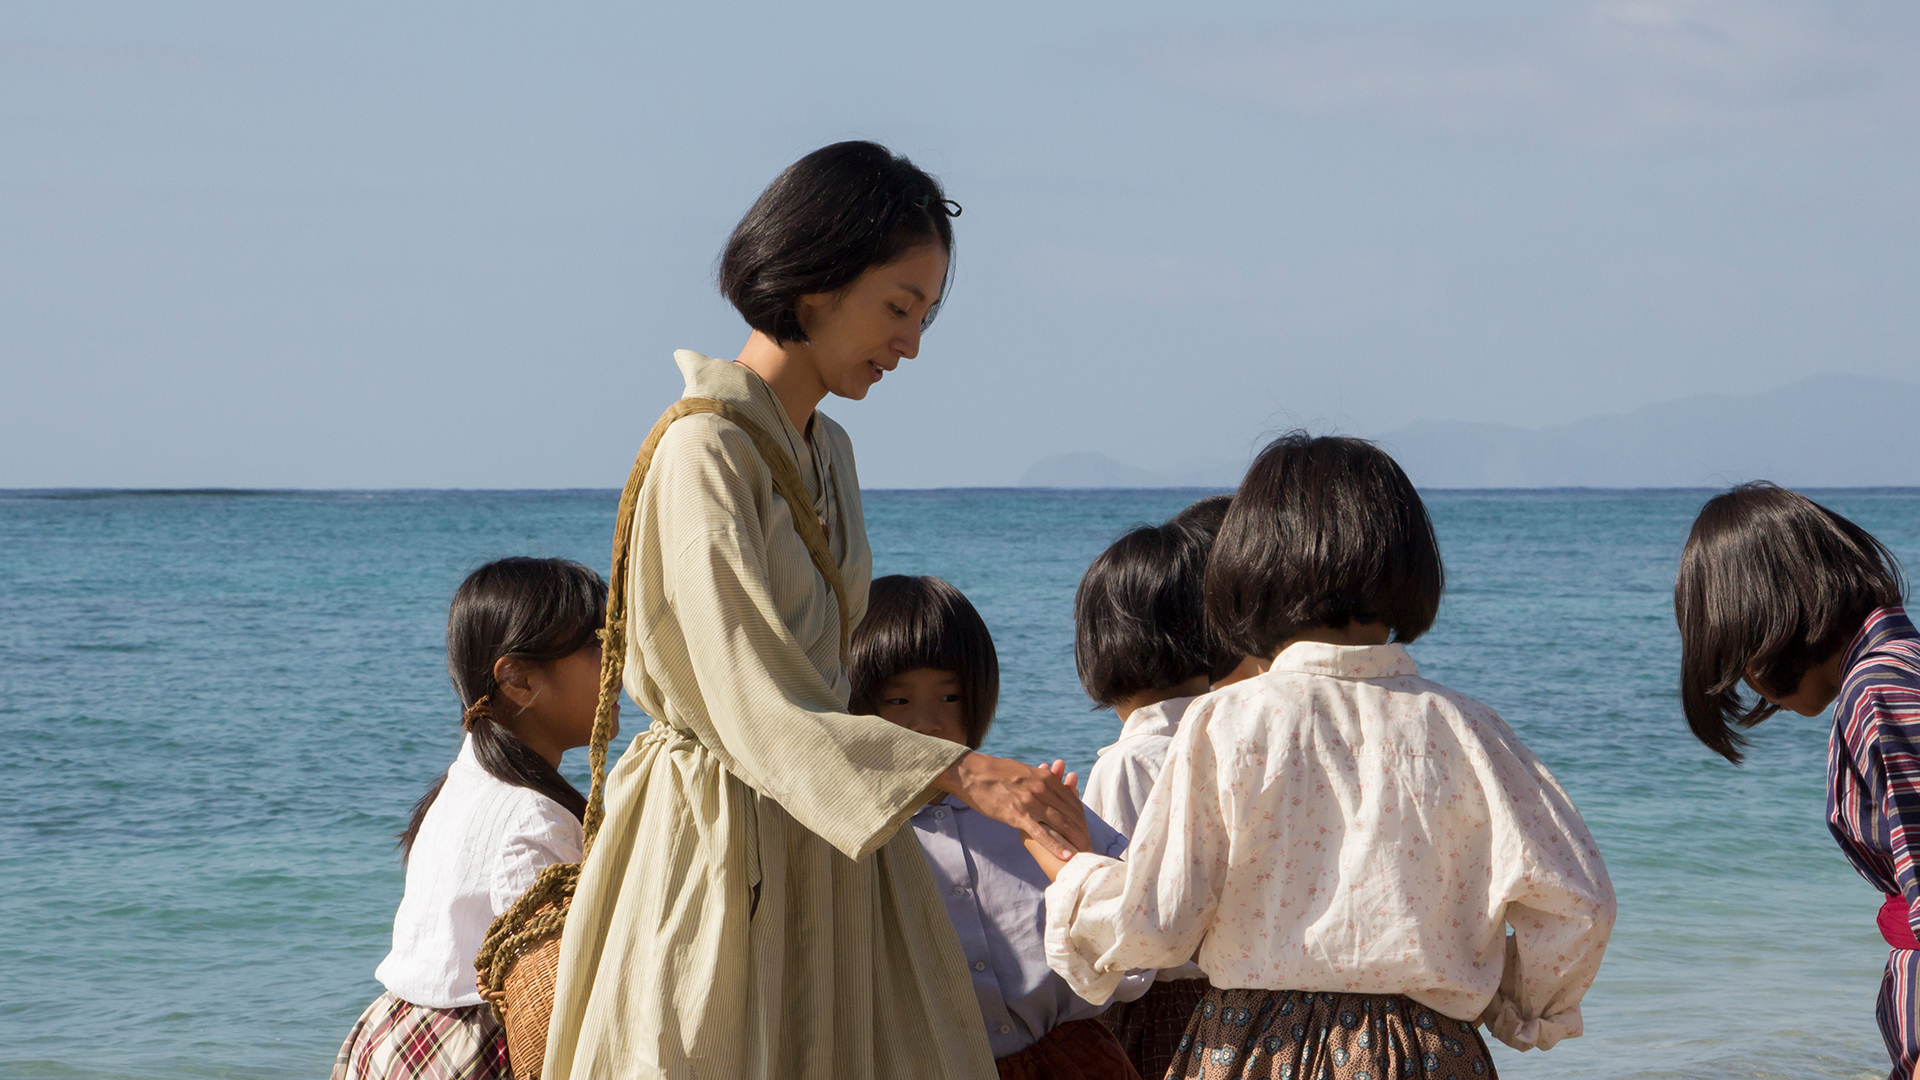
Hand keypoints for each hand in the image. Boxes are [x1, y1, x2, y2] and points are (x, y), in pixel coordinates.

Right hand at [934, 752, 1090, 860]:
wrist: (973, 773)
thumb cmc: (995, 772)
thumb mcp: (1023, 771)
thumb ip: (1038, 778)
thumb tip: (1048, 780)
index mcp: (1044, 778)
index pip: (1069, 799)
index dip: (1080, 815)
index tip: (1085, 827)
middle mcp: (1042, 790)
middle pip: (1068, 813)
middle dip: (1080, 830)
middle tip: (1088, 845)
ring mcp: (1031, 803)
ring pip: (1059, 824)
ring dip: (1073, 840)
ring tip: (1084, 854)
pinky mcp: (1018, 816)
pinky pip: (1042, 833)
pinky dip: (1055, 845)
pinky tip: (1066, 855)